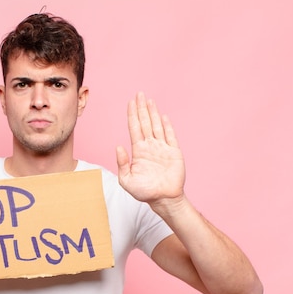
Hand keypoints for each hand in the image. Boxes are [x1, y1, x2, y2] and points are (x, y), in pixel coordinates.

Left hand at [116, 92, 184, 208]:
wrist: (163, 199)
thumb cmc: (144, 192)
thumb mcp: (127, 180)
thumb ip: (122, 163)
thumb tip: (118, 147)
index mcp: (138, 151)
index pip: (134, 128)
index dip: (132, 114)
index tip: (130, 102)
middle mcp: (150, 146)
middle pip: (144, 123)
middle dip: (141, 108)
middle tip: (139, 94)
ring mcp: (162, 148)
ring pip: (156, 126)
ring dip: (153, 113)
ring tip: (149, 100)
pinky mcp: (174, 152)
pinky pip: (170, 136)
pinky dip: (167, 126)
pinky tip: (163, 116)